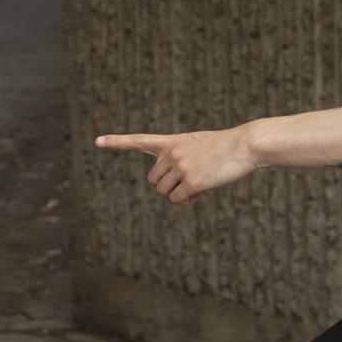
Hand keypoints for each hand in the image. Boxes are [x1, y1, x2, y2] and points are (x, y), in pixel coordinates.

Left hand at [99, 128, 259, 203]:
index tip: (97, 141)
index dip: (117, 141)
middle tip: (187, 184)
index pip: (139, 140)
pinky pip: (178, 199)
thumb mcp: (198, 145)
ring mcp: (180, 166)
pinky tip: (202, 193)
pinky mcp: (191, 180)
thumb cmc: (225, 146)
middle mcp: (172, 153)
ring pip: (164, 192)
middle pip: (153, 181)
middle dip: (167, 187)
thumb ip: (180, 158)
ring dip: (178, 195)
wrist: (244, 145)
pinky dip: (188, 201)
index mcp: (172, 141)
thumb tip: (176, 186)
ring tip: (198, 186)